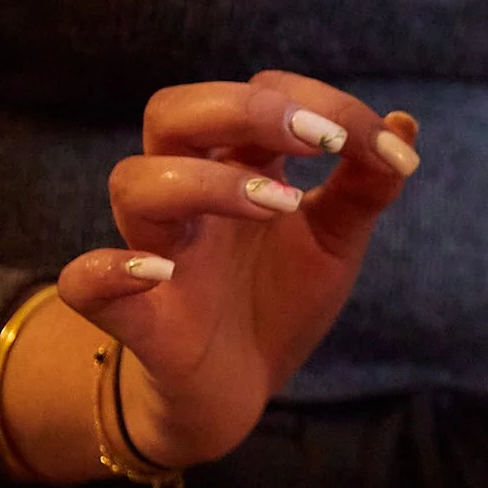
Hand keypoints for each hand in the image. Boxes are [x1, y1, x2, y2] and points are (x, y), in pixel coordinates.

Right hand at [28, 72, 417, 474]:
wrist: (242, 391)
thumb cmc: (278, 298)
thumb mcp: (334, 241)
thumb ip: (366, 186)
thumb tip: (404, 124)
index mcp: (236, 165)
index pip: (258, 96)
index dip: (321, 105)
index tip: (386, 149)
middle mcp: (189, 196)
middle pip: (174, 112)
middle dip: (245, 110)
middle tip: (322, 140)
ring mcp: (155, 249)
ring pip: (134, 183)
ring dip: (205, 182)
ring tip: (283, 204)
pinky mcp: (136, 316)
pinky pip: (84, 282)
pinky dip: (107, 272)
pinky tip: (159, 273)